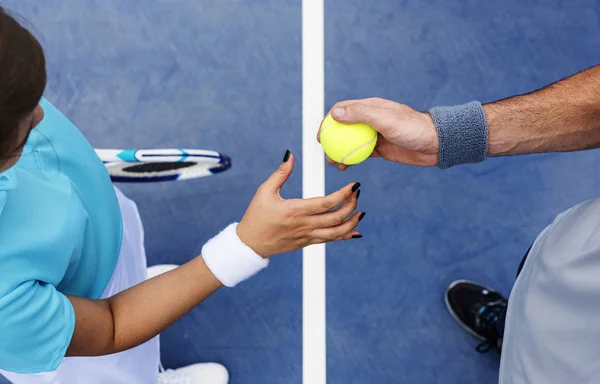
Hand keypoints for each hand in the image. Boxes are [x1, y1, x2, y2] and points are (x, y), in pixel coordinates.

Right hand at [237, 151, 362, 257]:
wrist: (251, 244)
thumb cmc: (256, 216)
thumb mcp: (265, 191)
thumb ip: (280, 173)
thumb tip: (290, 155)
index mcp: (295, 210)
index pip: (327, 203)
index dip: (344, 194)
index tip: (354, 185)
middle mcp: (304, 225)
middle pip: (336, 217)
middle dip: (351, 205)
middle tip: (357, 194)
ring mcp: (307, 236)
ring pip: (336, 232)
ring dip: (351, 222)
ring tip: (360, 212)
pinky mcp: (307, 243)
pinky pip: (330, 240)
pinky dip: (344, 235)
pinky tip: (354, 231)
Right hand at [317, 98, 439, 169]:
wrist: (436, 144)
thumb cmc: (413, 128)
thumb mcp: (386, 119)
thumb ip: (361, 115)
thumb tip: (336, 113)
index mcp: (370, 107)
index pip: (342, 111)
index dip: (328, 122)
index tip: (321, 137)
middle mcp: (370, 120)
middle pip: (343, 128)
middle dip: (331, 140)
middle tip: (325, 153)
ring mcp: (375, 135)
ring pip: (350, 143)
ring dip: (340, 152)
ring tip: (334, 163)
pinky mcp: (380, 149)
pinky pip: (361, 154)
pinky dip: (351, 160)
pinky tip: (346, 167)